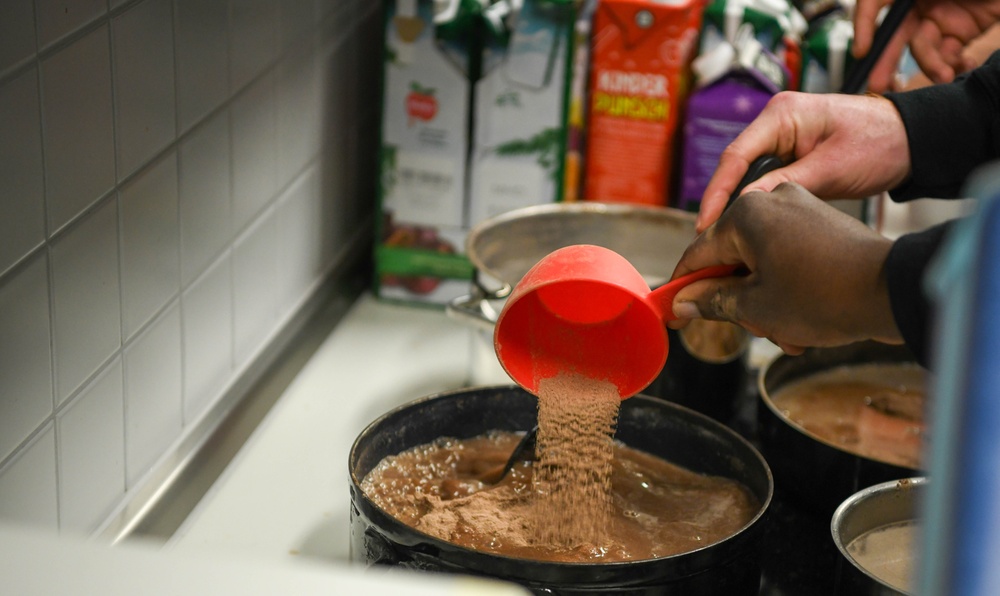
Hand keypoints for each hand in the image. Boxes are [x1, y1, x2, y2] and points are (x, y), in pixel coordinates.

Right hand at [670, 183, 901, 354]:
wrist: (894, 291)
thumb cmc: (823, 296)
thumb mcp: (756, 307)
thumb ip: (711, 301)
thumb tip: (683, 302)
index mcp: (746, 214)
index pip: (698, 254)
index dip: (682, 289)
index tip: (671, 313)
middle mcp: (770, 202)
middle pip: (732, 259)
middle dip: (737, 301)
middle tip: (750, 330)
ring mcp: (800, 210)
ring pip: (761, 263)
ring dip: (766, 302)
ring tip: (786, 333)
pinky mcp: (822, 224)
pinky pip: (788, 257)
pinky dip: (788, 289)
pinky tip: (801, 322)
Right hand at [696, 91, 909, 231]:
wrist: (913, 140)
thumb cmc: (879, 144)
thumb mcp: (830, 169)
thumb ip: (784, 184)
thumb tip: (743, 205)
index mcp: (781, 114)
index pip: (734, 156)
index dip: (716, 193)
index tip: (704, 224)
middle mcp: (776, 122)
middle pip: (735, 166)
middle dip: (720, 202)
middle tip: (709, 238)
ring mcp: (782, 137)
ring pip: (747, 174)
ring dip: (737, 203)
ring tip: (723, 236)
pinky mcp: (791, 153)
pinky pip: (764, 178)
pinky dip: (755, 200)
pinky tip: (748, 224)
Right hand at [854, 0, 999, 91]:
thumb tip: (875, 5)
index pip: (876, 2)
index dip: (864, 25)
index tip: (862, 51)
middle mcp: (921, 0)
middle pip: (896, 32)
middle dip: (887, 60)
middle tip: (880, 84)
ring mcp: (942, 17)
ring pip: (924, 49)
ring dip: (931, 65)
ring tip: (945, 75)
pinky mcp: (961, 32)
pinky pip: (948, 55)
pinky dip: (952, 67)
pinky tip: (963, 68)